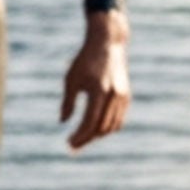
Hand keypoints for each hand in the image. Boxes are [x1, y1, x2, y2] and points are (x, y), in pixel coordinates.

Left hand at [61, 10, 130, 150]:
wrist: (108, 43)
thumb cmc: (85, 60)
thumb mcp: (71, 79)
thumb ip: (68, 102)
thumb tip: (63, 122)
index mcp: (99, 91)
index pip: (90, 123)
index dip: (80, 136)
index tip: (69, 144)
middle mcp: (113, 96)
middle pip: (101, 128)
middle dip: (87, 139)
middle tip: (72, 146)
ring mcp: (122, 96)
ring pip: (112, 126)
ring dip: (97, 136)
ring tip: (82, 139)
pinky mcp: (126, 95)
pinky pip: (119, 119)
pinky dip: (108, 127)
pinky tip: (95, 130)